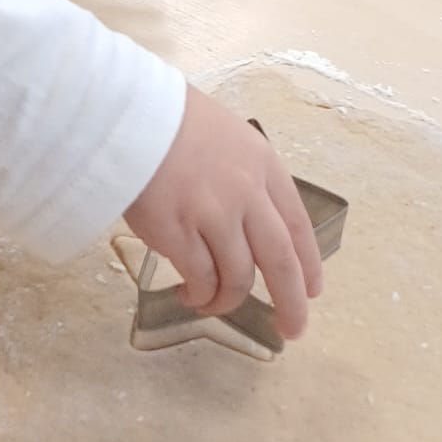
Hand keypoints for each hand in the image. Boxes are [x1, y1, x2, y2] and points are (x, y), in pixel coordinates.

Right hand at [124, 86, 323, 338]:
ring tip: (210, 304)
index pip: (297, 224)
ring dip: (227, 301)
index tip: (313, 290)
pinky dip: (199, 294)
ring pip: (237, 276)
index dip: (308, 263)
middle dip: (291, 302)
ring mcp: (213, 214)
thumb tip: (248, 221)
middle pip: (280, 260)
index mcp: (263, 165)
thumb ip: (245, 176)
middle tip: (292, 329)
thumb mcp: (228, 136)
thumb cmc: (170, 118)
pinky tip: (190, 295)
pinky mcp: (176, 232)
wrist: (128, 112)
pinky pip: (200, 277)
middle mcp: (246, 192)